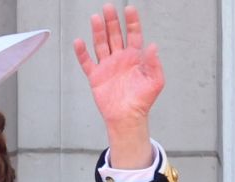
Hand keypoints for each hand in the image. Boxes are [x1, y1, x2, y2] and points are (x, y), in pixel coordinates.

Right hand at [74, 4, 163, 167]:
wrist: (128, 118)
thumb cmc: (142, 101)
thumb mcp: (155, 81)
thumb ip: (154, 63)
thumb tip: (153, 46)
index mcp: (135, 58)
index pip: (133, 35)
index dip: (132, 22)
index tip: (129, 9)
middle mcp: (120, 59)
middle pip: (115, 35)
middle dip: (112, 21)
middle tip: (108, 8)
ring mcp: (107, 66)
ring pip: (101, 44)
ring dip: (98, 31)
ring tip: (96, 18)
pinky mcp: (96, 77)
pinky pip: (87, 62)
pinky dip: (82, 53)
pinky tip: (79, 42)